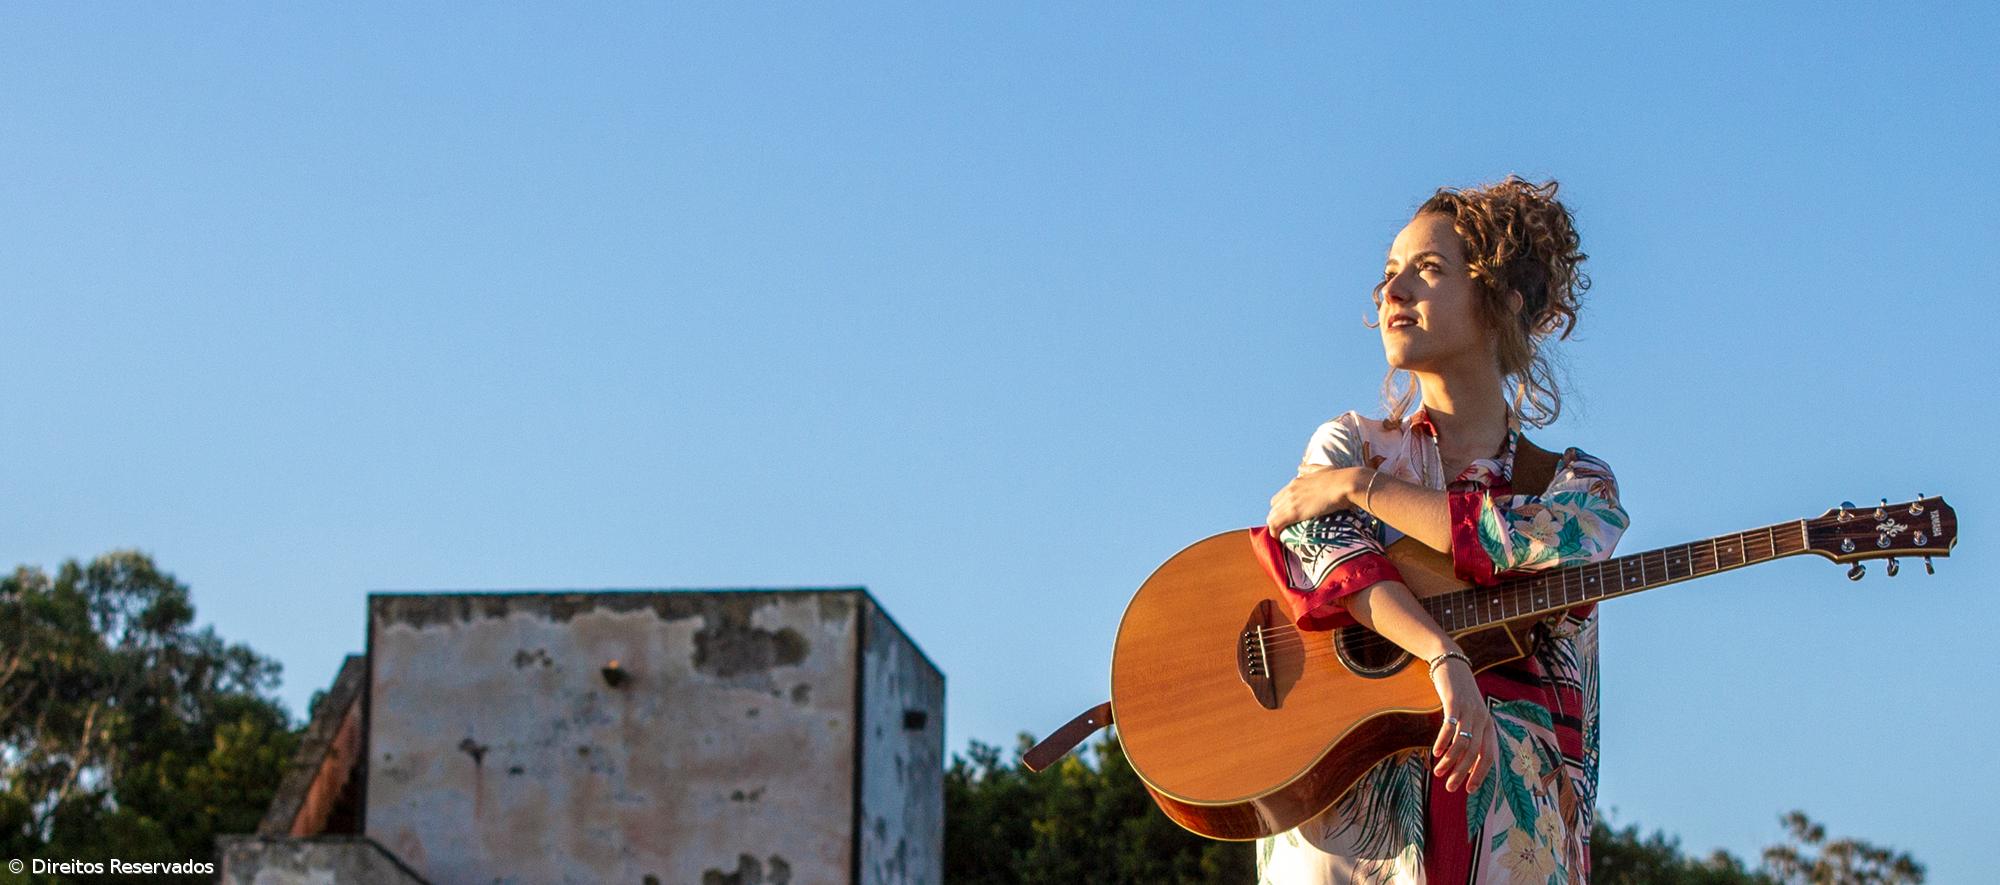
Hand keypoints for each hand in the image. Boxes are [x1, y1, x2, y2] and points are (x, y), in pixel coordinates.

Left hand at [1265, 466, 1362, 535]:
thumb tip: (1301, 468)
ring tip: (1282, 535)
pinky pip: (1276, 524)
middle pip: (1274, 507)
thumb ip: (1311, 469)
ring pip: (1272, 516)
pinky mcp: (1294, 512)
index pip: (1280, 497)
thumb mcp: (1322, 469)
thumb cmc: (1340, 478)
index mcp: (1297, 482)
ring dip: (1275, 526)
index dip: (1282, 507)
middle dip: (1277, 517)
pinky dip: (1275, 532)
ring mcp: (1291, 501)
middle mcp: (1291, 490)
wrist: (1345, 484)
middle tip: (1286, 527)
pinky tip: (1279, 538)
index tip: (1288, 515)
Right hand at [1429, 658, 1498, 793]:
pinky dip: (1443, 742)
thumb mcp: (1469, 717)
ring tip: (1438, 772)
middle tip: (1450, 787)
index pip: (1489, 756)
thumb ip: (1469, 737)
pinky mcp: (1455, 703)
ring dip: (1450, 761)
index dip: (1479, 774)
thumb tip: (1464, 766)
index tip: (1468, 790)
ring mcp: (1469, 711)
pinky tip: (1435, 752)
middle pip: (1474, 753)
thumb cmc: (1460, 696)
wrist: (1452, 666)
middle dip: (1461, 773)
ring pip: (1462, 742)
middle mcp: (1482, 719)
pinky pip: (1450, 727)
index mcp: (1488, 725)